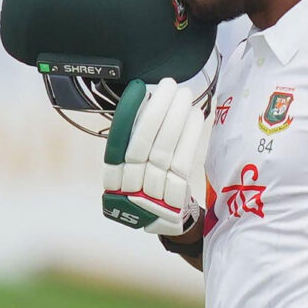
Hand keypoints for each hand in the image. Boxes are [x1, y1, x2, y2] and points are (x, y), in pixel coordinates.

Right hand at [101, 78, 207, 235]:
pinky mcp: (174, 200)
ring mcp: (151, 195)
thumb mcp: (132, 167)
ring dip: (176, 118)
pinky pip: (182, 163)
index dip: (127, 114)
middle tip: (169, 85)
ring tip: (184, 95)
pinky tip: (195, 116)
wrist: (164, 222)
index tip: (140, 88)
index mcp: (112, 176)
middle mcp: (128, 186)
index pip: (118, 141)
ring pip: (164, 151)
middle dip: (157, 110)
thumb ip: (135, 140)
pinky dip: (189, 136)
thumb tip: (148, 99)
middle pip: (142, 144)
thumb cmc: (147, 184)